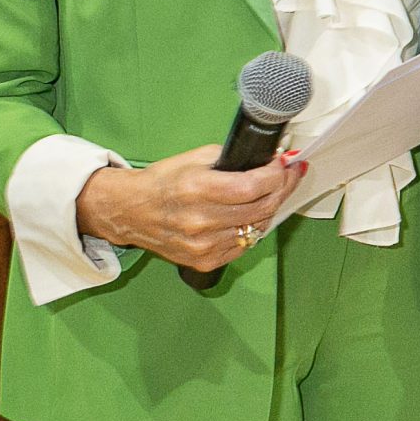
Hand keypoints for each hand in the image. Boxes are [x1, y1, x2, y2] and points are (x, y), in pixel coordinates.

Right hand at [74, 144, 307, 271]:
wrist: (129, 212)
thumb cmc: (162, 182)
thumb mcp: (194, 158)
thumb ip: (232, 159)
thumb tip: (269, 159)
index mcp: (198, 190)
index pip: (254, 186)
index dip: (277, 174)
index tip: (286, 164)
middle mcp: (201, 221)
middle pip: (262, 207)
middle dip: (283, 188)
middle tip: (290, 175)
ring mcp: (203, 245)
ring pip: (257, 227)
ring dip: (270, 208)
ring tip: (273, 193)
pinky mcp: (204, 261)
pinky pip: (243, 245)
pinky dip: (252, 228)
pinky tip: (251, 215)